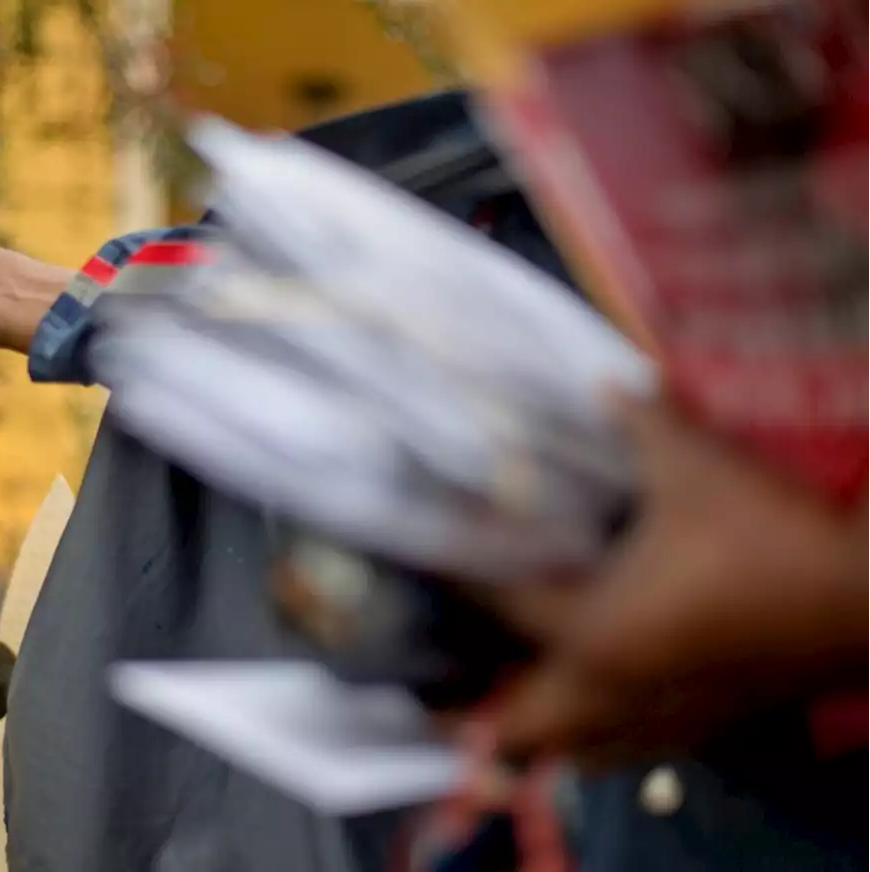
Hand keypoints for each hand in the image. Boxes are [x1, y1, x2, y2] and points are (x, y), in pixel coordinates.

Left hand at [474, 393, 869, 766]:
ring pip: (582, 750)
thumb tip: (603, 384)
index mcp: (597, 630)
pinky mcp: (709, 724)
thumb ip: (638, 421)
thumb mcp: (696, 465)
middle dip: (479, 715)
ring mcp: (664, 715)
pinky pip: (634, 750)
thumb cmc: (770, 533)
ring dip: (541, 737)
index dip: (464, 580)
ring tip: (504, 710)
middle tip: (443, 686)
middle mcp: (617, 686)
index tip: (432, 565)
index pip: (507, 608)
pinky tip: (596, 728)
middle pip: (526, 725)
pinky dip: (601, 745)